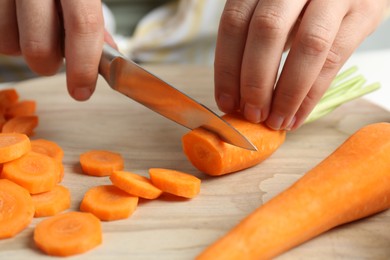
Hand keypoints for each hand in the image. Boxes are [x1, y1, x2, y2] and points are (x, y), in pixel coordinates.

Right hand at [0, 0, 105, 100]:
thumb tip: (105, 55)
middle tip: (54, 58)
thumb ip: (90, 17)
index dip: (84, 66)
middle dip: (49, 65)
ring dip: (24, 49)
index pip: (83, 26)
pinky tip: (17, 21)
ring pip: (9, 44)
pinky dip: (7, 36)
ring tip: (33, 29)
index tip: (82, 91)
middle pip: (39, 46)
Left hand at [214, 0, 386, 129]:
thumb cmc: (302, 7)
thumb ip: (256, 43)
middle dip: (255, 81)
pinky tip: (296, 115)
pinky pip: (334, 59)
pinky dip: (311, 95)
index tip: (226, 102)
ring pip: (306, 46)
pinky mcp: (363, 12)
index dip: (227, 67)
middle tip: (251, 114)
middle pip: (266, 30)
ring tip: (275, 121)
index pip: (235, 22)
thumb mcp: (273, 15)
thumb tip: (239, 97)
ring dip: (286, 93)